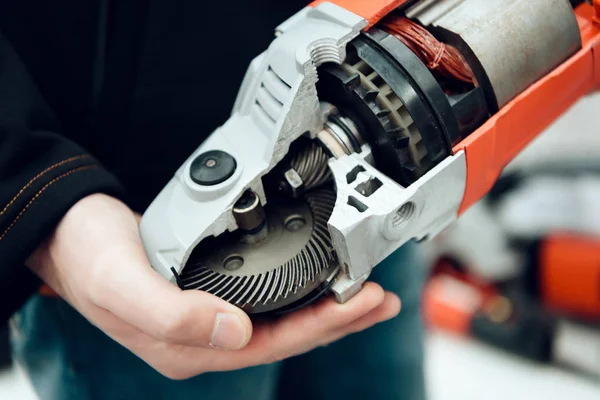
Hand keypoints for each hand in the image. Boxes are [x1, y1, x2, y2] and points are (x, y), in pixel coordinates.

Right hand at [27, 194, 400, 379]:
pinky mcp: (210, 291)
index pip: (272, 344)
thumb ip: (173, 315)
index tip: (363, 301)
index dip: (323, 325)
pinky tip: (315, 282)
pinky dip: (299, 290)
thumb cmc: (89, 257)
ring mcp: (208, 316)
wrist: (69, 233)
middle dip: (338, 320)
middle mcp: (204, 336)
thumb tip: (235, 334)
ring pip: (281, 319)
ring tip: (363, 296)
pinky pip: (267, 298)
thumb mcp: (120, 284)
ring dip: (325, 307)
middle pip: (286, 335)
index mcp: (188, 345)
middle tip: (380, 300)